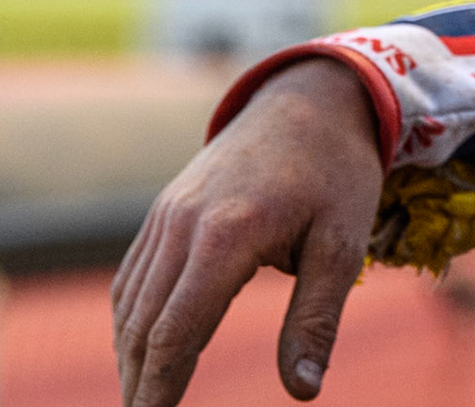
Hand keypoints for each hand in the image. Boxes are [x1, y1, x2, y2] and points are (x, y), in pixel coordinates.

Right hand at [112, 57, 384, 406]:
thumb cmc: (337, 173)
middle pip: (142, 325)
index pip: (176, 332)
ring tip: (144, 402)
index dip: (161, 389)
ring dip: (130, 358)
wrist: (312, 98)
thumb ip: (317, 318)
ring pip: (130, 303)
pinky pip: (135, 275)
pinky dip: (132, 320)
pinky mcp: (165, 208)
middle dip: (139, 385)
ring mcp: (167, 213)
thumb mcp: (344, 243)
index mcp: (226, 235)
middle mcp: (182, 224)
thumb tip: (304, 392)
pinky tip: (143, 350)